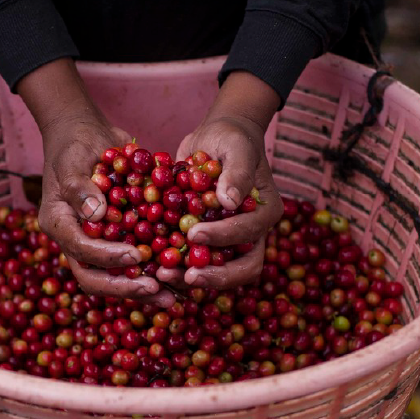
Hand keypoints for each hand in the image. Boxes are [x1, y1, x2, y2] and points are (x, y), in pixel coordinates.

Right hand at [18, 60, 174, 306]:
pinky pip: (133, 263)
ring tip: (172, 296)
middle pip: (94, 278)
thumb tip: (96, 215)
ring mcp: (96, 243)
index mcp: (58, 224)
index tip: (136, 256)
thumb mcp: (72, 160)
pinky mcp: (116, 239)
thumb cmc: (74, 144)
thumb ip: (80, 188)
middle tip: (155, 289)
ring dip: (142, 289)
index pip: (80, 250)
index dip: (108, 257)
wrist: (85, 134)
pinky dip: (154, 272)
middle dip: (125, 287)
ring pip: (115, 277)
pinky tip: (179, 277)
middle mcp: (75, 241)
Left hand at [157, 72, 283, 289]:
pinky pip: (195, 265)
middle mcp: (252, 233)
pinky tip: (154, 268)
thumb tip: (230, 202)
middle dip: (216, 276)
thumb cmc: (230, 139)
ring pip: (219, 272)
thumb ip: (237, 172)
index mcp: (265, 212)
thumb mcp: (236, 146)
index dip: (223, 237)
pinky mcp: (207, 244)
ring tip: (163, 275)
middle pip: (244, 268)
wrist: (214, 141)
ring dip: (192, 279)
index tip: (194, 234)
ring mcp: (229, 243)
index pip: (249, 232)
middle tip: (188, 277)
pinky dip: (177, 269)